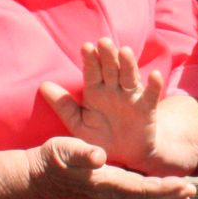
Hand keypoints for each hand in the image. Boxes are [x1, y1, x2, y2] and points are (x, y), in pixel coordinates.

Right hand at [27, 136, 194, 198]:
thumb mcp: (64, 147)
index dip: (163, 187)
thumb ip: (82, 152)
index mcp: (103, 182)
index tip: (183, 183)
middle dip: (170, 197)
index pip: (140, 188)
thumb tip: (99, 156)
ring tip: (184, 198)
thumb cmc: (51, 158)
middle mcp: (106, 197)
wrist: (34, 178)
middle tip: (193, 190)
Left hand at [40, 39, 171, 173]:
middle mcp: (114, 90)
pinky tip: (154, 75)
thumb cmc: (99, 138)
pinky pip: (151, 95)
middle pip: (111, 69)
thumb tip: (43, 85)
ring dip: (128, 64)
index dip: (90, 60)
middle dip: (108, 55)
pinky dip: (154, 85)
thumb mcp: (78, 124)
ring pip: (130, 77)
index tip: (86, 47)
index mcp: (96, 92)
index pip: (92, 72)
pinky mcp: (147, 108)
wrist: (125, 156)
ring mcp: (131, 97)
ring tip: (124, 51)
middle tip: (103, 42)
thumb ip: (63, 106)